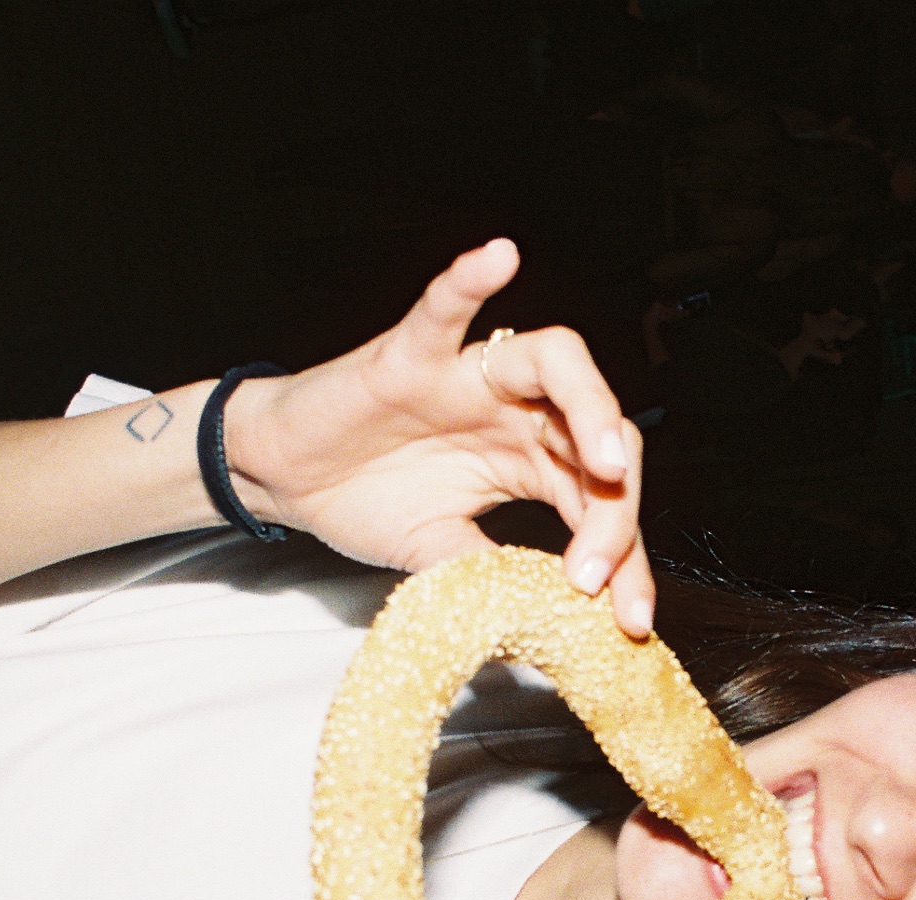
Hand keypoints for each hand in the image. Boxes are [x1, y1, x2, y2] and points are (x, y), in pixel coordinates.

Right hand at [227, 241, 656, 635]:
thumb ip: (497, 582)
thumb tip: (557, 625)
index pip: (605, 501)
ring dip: (591, 406)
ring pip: (556, 362)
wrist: (286, 479)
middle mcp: (518, 412)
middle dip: (616, 509)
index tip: (629, 618)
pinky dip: (468, 279)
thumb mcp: (443, 560)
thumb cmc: (366, 501)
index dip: (625, 559)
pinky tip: (499, 258)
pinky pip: (442, 308)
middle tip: (602, 569)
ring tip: (605, 461)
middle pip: (600, 436)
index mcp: (536, 461)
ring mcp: (469, 378)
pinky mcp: (410, 356)